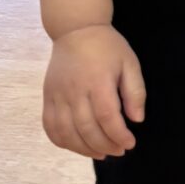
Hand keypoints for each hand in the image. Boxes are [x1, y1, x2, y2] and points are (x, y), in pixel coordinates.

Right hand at [43, 24, 145, 157]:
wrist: (76, 30)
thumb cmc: (108, 47)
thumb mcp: (130, 63)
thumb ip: (135, 92)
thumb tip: (137, 119)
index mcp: (98, 82)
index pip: (107, 117)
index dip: (118, 135)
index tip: (130, 143)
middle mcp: (74, 91)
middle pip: (86, 129)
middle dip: (105, 145)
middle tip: (119, 151)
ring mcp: (57, 95)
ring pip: (66, 132)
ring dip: (83, 149)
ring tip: (100, 153)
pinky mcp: (47, 97)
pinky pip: (49, 126)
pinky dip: (61, 141)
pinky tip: (76, 145)